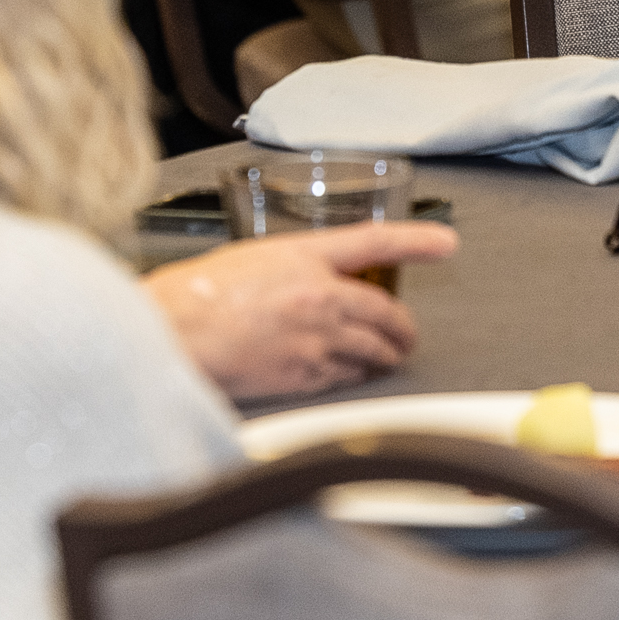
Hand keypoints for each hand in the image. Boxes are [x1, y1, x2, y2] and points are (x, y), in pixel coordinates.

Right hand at [141, 222, 458, 400]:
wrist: (172, 334)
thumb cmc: (196, 294)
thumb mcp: (251, 258)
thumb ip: (293, 268)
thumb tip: (316, 279)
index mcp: (303, 257)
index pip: (374, 242)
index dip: (417, 241)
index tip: (446, 243)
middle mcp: (318, 297)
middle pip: (385, 311)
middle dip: (402, 326)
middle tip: (406, 332)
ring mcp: (315, 340)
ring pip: (373, 350)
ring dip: (386, 355)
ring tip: (387, 356)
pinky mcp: (304, 376)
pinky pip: (346, 378)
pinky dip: (354, 375)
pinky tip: (350, 374)